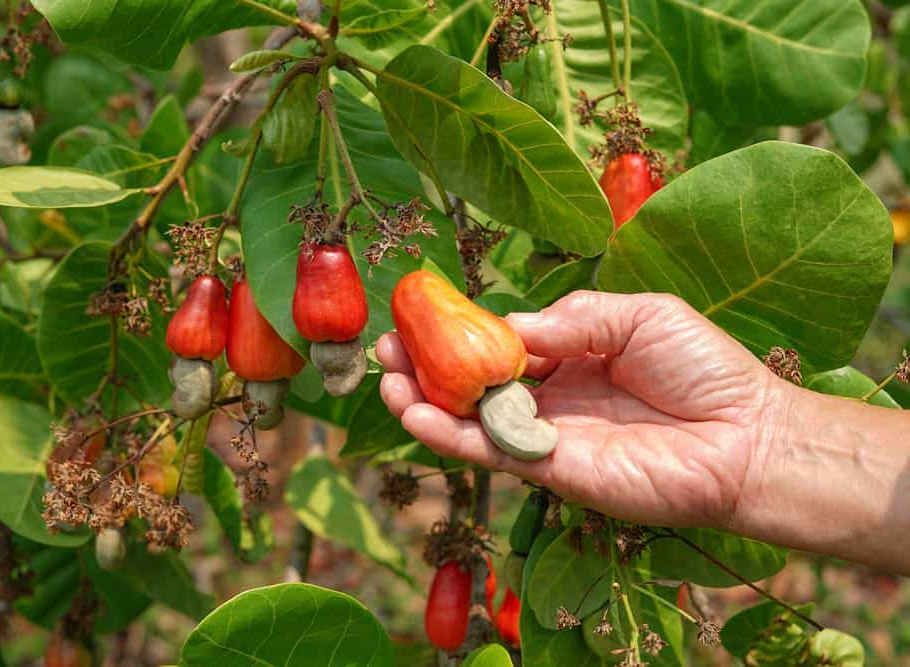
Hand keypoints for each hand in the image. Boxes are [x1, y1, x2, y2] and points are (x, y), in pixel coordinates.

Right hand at [377, 291, 786, 529]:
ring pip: (471, 421)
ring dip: (424, 403)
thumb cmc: (702, 368)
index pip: (502, 341)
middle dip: (428, 365)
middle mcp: (551, 395)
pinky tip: (416, 414)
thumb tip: (506, 324)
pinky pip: (491, 452)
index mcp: (571, 354)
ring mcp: (547, 435)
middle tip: (387, 347)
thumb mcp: (638, 314)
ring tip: (386, 380)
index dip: (460, 330)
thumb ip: (571, 317)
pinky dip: (450, 437)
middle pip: (474, 381)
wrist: (746, 438)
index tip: (421, 314)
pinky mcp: (551, 470)